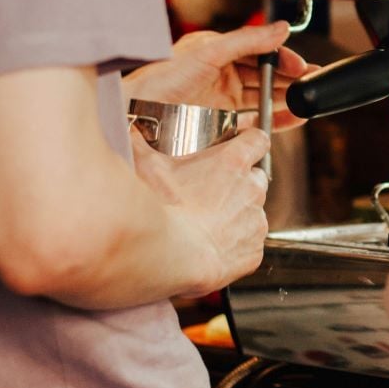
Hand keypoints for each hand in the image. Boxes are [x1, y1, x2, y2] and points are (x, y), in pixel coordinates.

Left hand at [123, 21, 317, 131]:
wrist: (136, 115)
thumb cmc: (160, 80)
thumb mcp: (208, 52)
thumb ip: (247, 40)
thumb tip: (280, 29)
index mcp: (217, 52)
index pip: (259, 51)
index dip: (282, 58)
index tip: (300, 66)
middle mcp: (222, 75)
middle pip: (265, 75)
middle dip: (290, 79)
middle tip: (312, 83)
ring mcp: (222, 101)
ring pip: (263, 98)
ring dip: (287, 100)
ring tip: (306, 101)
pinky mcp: (222, 124)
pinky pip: (256, 122)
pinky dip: (276, 121)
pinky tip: (292, 119)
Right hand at [131, 127, 270, 295]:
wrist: (169, 255)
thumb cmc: (161, 209)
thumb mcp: (146, 166)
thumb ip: (140, 143)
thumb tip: (131, 132)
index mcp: (233, 162)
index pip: (257, 140)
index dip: (250, 142)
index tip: (242, 145)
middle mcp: (251, 189)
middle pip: (255, 178)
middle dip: (239, 182)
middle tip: (212, 191)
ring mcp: (255, 221)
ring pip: (253, 212)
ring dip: (237, 215)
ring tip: (207, 223)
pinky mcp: (254, 252)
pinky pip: (249, 245)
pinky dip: (236, 246)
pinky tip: (212, 248)